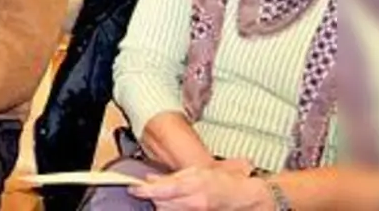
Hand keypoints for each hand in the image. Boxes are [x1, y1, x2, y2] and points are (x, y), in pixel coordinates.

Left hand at [128, 165, 269, 210]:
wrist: (244, 198)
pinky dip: (171, 210)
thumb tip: (152, 179)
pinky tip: (173, 205)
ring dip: (162, 205)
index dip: (143, 190)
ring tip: (164, 198)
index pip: (160, 190)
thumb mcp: (196, 171)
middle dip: (153, 197)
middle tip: (150, 191)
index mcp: (192, 186)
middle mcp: (193, 203)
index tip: (134, 189)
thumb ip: (172, 177)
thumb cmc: (223, 182)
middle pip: (160, 204)